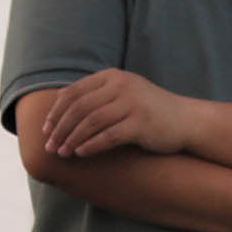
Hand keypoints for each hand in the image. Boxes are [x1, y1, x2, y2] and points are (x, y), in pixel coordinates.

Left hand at [35, 70, 200, 158]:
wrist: (186, 120)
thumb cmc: (149, 110)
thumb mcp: (122, 93)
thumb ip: (95, 94)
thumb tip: (59, 98)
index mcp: (112, 77)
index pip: (74, 92)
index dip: (56, 112)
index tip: (46, 130)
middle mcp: (121, 86)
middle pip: (79, 108)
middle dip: (60, 129)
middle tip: (50, 146)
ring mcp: (132, 104)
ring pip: (91, 122)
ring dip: (72, 139)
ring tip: (62, 153)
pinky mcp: (141, 123)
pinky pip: (108, 136)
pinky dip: (91, 145)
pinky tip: (81, 154)